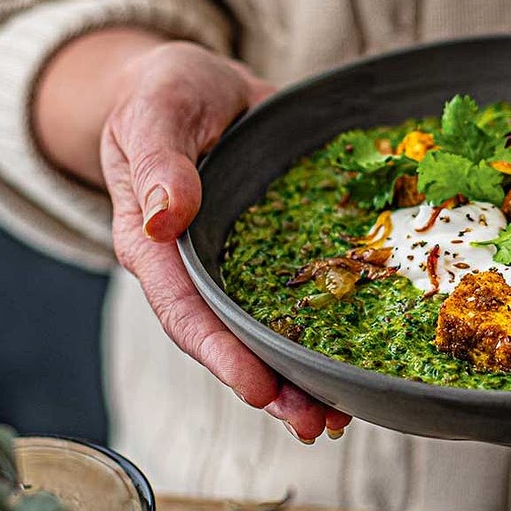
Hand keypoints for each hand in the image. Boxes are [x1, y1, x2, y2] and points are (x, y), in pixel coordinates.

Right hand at [99, 40, 351, 440]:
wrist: (199, 86)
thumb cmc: (165, 93)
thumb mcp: (156, 111)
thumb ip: (158, 160)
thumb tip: (164, 217)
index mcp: (155, 246)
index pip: (184, 311)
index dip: (221, 353)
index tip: (259, 390)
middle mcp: (197, 270)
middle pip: (229, 340)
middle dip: (272, 386)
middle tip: (315, 423)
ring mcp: (238, 266)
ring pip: (266, 332)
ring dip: (301, 377)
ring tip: (340, 416)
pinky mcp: (275, 254)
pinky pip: (298, 298)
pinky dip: (325, 332)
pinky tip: (355, 362)